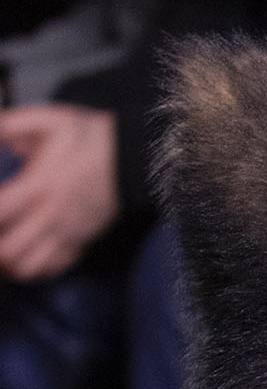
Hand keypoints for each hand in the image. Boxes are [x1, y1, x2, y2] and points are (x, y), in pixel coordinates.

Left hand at [0, 105, 119, 280]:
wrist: (132, 159)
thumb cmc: (91, 138)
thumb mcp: (51, 120)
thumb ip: (12, 125)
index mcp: (39, 186)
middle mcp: (51, 216)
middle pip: (9, 251)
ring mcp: (67, 234)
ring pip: (29, 267)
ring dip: (10, 264)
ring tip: (3, 252)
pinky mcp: (80, 242)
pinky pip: (53, 268)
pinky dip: (34, 268)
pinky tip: (25, 255)